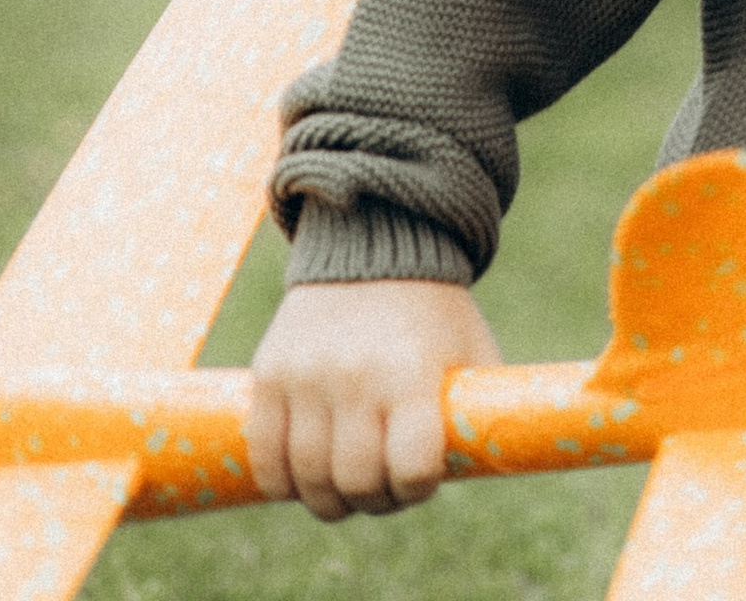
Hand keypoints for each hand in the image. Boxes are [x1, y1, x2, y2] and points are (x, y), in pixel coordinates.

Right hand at [246, 277, 500, 518]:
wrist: (373, 246)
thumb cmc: (431, 314)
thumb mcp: (469, 352)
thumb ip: (474, 411)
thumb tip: (479, 470)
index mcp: (412, 372)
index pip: (413, 468)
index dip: (419, 488)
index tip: (420, 479)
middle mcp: (356, 375)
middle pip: (356, 483)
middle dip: (374, 500)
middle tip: (382, 489)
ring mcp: (306, 376)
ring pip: (309, 481)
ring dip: (330, 499)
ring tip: (346, 486)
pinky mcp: (269, 374)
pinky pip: (266, 459)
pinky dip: (284, 484)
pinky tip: (306, 475)